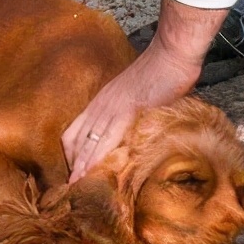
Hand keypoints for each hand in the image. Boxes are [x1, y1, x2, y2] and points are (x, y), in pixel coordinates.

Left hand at [62, 0, 226, 182]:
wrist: (171, 55)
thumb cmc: (162, 73)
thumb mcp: (138, 96)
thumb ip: (132, 114)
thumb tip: (137, 131)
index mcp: (102, 101)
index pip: (76, 131)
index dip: (72, 153)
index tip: (74, 171)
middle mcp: (101, 105)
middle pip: (75, 140)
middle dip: (72, 165)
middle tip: (72, 187)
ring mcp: (111, 108)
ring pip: (86, 143)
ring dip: (80, 166)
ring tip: (76, 188)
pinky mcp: (126, 112)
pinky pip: (105, 140)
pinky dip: (95, 159)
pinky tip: (90, 173)